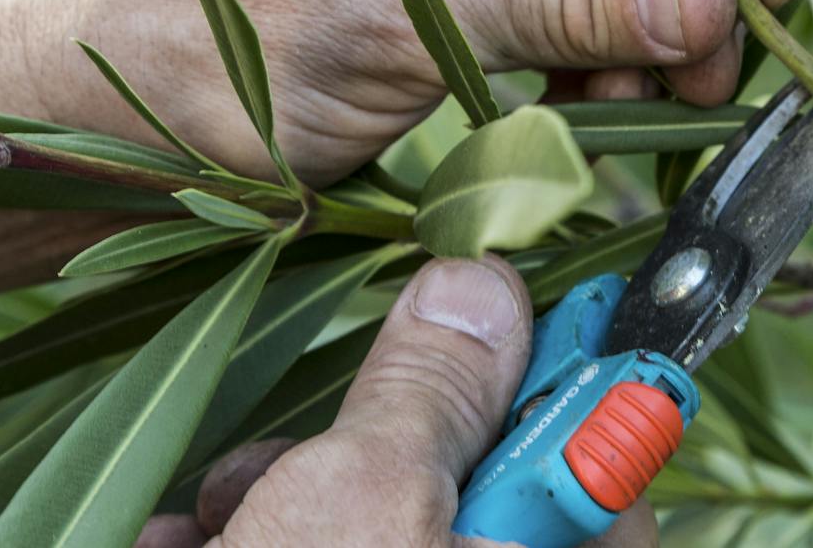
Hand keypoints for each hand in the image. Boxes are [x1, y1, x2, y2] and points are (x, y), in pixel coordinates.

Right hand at [133, 256, 657, 547]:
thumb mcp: (359, 501)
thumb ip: (431, 393)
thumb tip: (483, 289)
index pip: (601, 456)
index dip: (527, 380)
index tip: (463, 328)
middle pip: (472, 494)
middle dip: (360, 458)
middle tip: (279, 469)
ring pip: (383, 535)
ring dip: (284, 512)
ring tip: (211, 525)